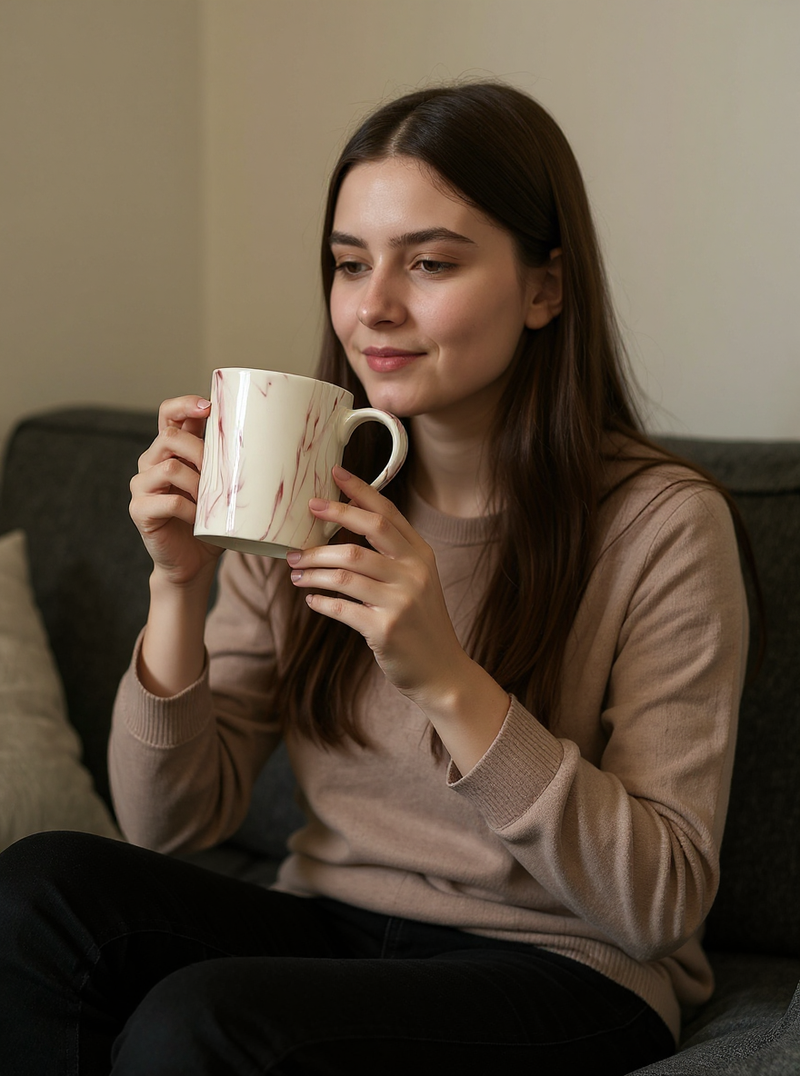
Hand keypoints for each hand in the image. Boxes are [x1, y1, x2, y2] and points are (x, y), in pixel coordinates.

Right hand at [129, 396, 222, 586]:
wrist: (193, 562)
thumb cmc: (212, 523)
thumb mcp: (223, 488)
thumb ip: (228, 464)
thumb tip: (264, 440)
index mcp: (171, 451)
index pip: (169, 414)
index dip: (185, 404)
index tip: (208, 406)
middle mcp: (151, 463)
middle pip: (169, 437)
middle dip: (201, 451)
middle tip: (221, 472)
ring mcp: (142, 486)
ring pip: (169, 468)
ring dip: (198, 484)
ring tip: (213, 502)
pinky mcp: (139, 510)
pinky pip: (167, 501)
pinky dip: (190, 510)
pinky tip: (200, 520)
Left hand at [287, 466, 469, 704]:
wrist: (441, 671)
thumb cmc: (421, 623)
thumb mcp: (417, 582)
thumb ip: (390, 557)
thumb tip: (341, 533)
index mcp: (421, 555)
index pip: (387, 514)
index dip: (360, 491)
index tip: (334, 474)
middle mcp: (414, 572)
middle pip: (367, 532)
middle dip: (333, 517)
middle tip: (307, 512)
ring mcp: (401, 600)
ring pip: (345, 571)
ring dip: (313, 569)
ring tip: (296, 570)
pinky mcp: (385, 628)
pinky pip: (341, 607)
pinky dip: (320, 601)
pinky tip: (311, 599)